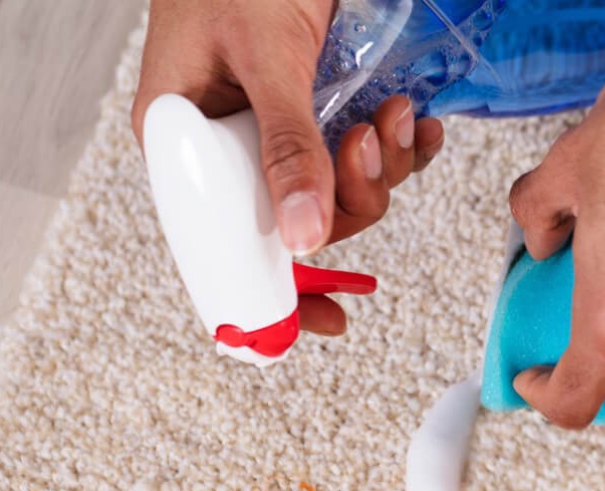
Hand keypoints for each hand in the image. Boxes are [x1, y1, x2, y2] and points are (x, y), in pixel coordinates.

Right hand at [132, 0, 443, 334]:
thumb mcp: (265, 54)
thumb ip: (286, 146)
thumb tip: (304, 239)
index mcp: (189, 144)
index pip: (226, 247)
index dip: (277, 293)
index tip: (327, 323)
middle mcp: (234, 148)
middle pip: (302, 221)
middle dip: (352, 197)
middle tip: (366, 142)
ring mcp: (282, 131)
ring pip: (344, 193)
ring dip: (384, 167)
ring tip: (395, 114)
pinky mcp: (323, 111)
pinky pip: (368, 157)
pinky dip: (401, 148)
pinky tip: (416, 122)